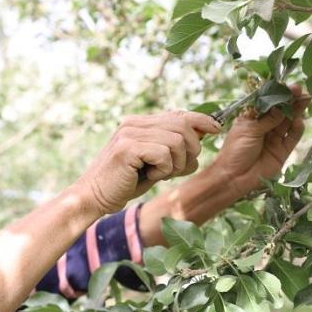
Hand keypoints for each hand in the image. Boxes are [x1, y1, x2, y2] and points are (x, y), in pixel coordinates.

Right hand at [76, 110, 221, 215]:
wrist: (94, 197)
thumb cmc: (125, 183)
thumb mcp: (156, 164)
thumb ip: (175, 150)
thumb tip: (204, 138)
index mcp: (140, 123)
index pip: (179, 113)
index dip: (202, 120)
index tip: (217, 129)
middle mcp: (135, 123)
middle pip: (183, 126)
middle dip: (191, 150)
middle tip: (177, 169)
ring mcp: (130, 133)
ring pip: (177, 141)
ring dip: (176, 163)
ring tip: (159, 173)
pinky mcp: (128, 147)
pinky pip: (164, 153)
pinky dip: (164, 169)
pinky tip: (149, 176)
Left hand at [211, 85, 308, 198]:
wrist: (234, 177)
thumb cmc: (235, 151)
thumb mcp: (249, 130)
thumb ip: (268, 119)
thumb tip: (283, 106)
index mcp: (252, 118)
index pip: (268, 103)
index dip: (279, 94)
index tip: (289, 86)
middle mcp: (264, 127)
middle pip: (281, 111)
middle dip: (291, 100)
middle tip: (302, 90)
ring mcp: (274, 139)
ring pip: (289, 122)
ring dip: (297, 111)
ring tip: (305, 100)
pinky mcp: (282, 151)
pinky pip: (292, 138)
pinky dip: (297, 129)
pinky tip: (299, 121)